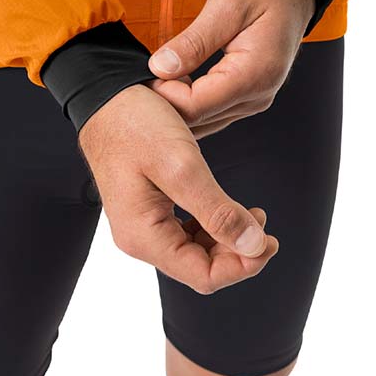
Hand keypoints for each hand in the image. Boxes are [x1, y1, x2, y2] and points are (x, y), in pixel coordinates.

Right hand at [78, 83, 278, 294]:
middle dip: (238, 252)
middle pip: (199, 268)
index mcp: (144, 235)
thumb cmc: (136, 125)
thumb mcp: (182, 165)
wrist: (105, 99)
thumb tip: (254, 247)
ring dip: (226, 238)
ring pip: (194, 251)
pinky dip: (210, 224)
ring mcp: (140, 224)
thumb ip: (217, 210)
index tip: (270, 240)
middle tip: (263, 221)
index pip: (203, 277)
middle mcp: (139, 238)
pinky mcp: (146, 209)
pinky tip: (224, 205)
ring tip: (251, 212)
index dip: (243, 266)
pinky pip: (183, 231)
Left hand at [147, 0, 315, 138]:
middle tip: (144, 76)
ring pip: (203, 122)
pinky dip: (189, 104)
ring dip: (176, 106)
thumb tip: (160, 68)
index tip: (146, 72)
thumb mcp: (226, 5)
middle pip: (198, 120)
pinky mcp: (247, 98)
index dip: (164, 94)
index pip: (196, 105)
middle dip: (166, 103)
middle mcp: (257, 96)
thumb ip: (194, 41)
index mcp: (254, 73)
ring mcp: (254, 101)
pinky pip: (211, 113)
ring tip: (158, 77)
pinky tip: (176, 83)